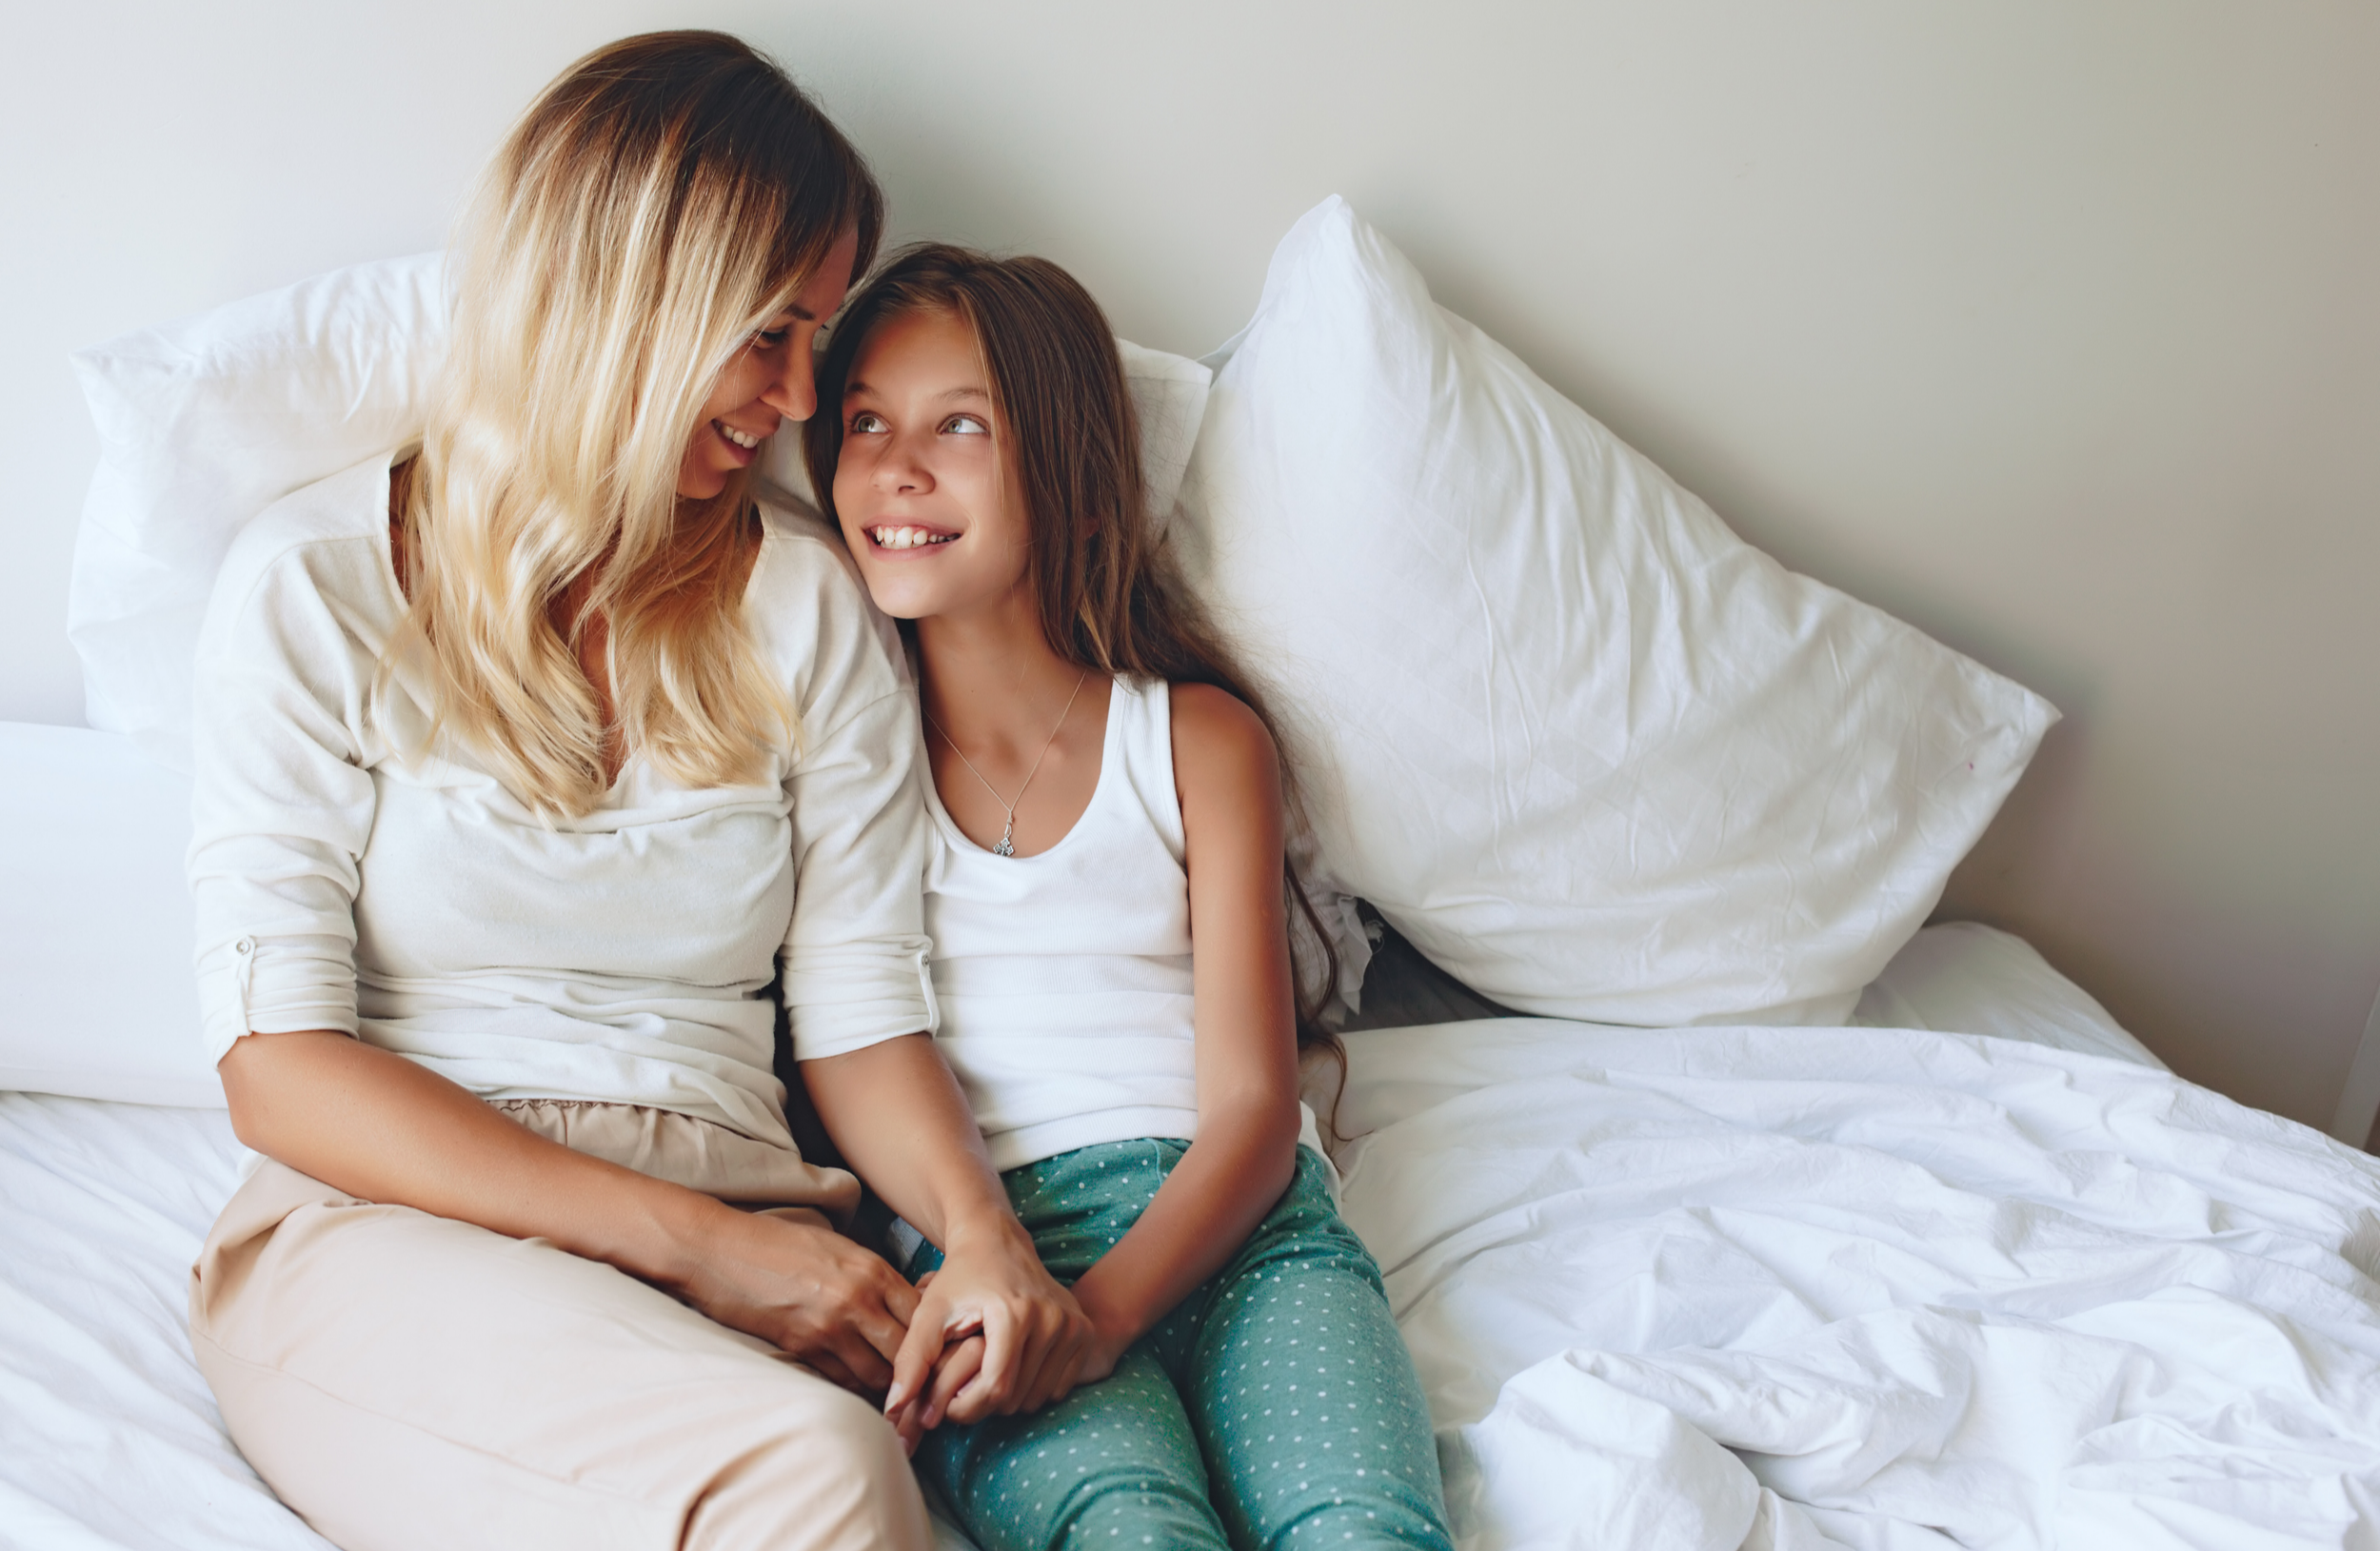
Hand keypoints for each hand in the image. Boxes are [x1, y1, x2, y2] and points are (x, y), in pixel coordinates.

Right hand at [673, 1204, 920, 1397]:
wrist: (720, 1250)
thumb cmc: (779, 1244)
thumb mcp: (838, 1248)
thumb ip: (873, 1277)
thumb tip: (906, 1306)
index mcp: (871, 1269)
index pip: (923, 1314)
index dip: (935, 1337)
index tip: (939, 1353)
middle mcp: (858, 1299)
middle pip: (908, 1350)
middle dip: (919, 1372)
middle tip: (926, 1389)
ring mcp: (830, 1326)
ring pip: (879, 1374)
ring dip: (889, 1388)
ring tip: (900, 1401)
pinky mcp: (802, 1347)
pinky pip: (843, 1380)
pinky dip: (856, 1390)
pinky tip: (863, 1395)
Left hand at [883, 1223, 1096, 1428]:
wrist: (998, 1242)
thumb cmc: (959, 1279)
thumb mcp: (929, 1312)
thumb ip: (911, 1360)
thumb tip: (892, 1410)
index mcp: (1014, 1314)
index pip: (994, 1389)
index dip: (966, 1407)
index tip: (947, 1402)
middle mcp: (1052, 1319)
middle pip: (1016, 1397)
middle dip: (984, 1402)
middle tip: (964, 1384)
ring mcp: (1073, 1326)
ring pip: (1037, 1397)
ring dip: (1009, 1397)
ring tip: (986, 1372)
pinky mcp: (1084, 1332)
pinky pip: (1058, 1387)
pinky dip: (1033, 1387)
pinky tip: (1014, 1365)